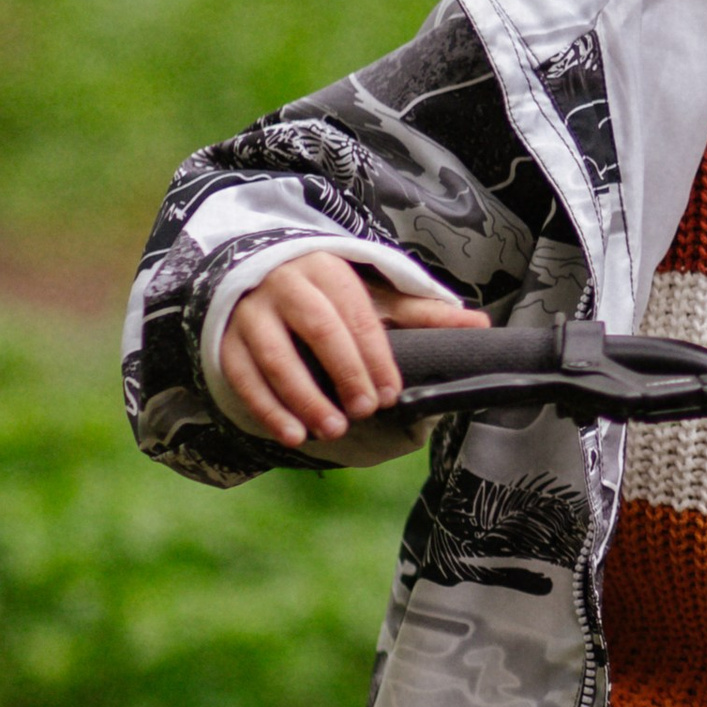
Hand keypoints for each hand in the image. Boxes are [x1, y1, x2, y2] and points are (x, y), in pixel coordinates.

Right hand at [218, 252, 489, 447]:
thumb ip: (422, 315)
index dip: (375, 357)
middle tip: (364, 412)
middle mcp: (286, 284)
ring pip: (274, 356)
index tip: (390, 394)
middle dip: (344, 373)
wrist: (259, 280)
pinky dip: (267, 408)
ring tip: (331, 431)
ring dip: (303, 398)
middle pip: (317, 329)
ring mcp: (250, 312)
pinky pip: (242, 376)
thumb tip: (481, 325)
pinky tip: (292, 436)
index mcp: (328, 270)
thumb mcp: (374, 300)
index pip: (357, 315)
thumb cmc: (329, 297)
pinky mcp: (224, 339)